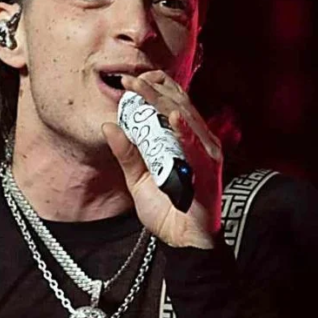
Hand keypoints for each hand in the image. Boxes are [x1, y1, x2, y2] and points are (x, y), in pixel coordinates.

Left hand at [101, 70, 223, 248]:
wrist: (183, 240)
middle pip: (178, 104)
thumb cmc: (167, 209)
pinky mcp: (209, 169)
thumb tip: (108, 125)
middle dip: (153, 87)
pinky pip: (196, 146)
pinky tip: (173, 116)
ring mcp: (205, 153)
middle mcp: (197, 141)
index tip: (130, 79)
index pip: (172, 103)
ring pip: (185, 117)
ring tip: (142, 86)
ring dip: (162, 99)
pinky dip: (185, 130)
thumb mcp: (137, 178)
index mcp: (183, 139)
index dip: (154, 87)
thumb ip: (127, 153)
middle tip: (130, 78)